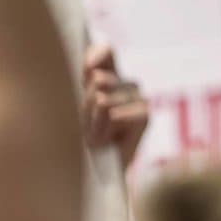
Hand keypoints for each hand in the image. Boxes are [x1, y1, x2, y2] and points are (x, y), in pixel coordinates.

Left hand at [81, 44, 149, 169]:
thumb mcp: (75, 107)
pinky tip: (106, 141)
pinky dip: (104, 130)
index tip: (85, 71)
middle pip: (99, 79)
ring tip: (93, 135)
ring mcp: (138, 98)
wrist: (95, 168)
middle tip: (85, 124)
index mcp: (108, 75)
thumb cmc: (80, 137)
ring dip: (92, 122)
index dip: (95, 57)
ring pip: (104, 99)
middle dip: (85, 104)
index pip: (106, 52)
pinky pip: (115, 114)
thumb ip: (84, 83)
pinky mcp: (145, 115)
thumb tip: (95, 70)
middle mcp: (126, 83)